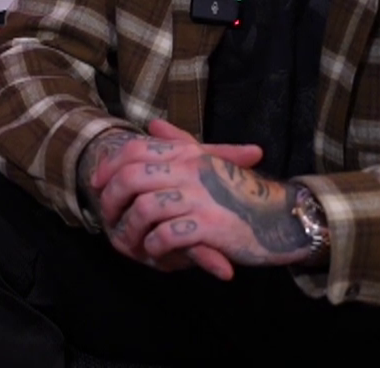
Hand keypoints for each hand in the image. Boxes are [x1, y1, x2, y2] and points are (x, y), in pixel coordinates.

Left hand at [91, 119, 308, 278]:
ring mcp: (199, 198)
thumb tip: (154, 125)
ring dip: (131, 231)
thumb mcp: (209, 161)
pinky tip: (157, 253)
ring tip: (131, 244)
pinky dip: (155, 248)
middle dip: (111, 201)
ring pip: (144, 210)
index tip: (96, 184)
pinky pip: (166, 236)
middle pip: (130, 178)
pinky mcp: (209, 226)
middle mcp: (189, 170)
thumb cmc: (241, 191)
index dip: (108, 166)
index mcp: (186, 153)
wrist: (282, 215)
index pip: (133, 150)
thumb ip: (180, 142)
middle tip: (108, 220)